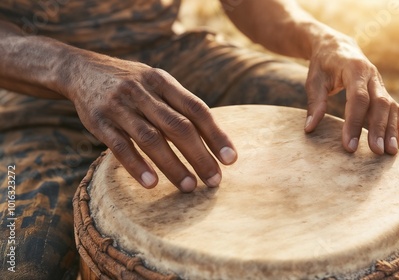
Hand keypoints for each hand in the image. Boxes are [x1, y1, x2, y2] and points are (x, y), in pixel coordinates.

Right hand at [61, 54, 236, 191]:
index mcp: (163, 81)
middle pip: (177, 126)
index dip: (215, 134)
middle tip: (214, 181)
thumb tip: (212, 138)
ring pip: (151, 138)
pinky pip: (119, 146)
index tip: (231, 159)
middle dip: (199, 155)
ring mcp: (119, 106)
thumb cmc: (132, 84)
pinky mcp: (98, 121)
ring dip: (172, 165)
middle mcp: (143, 92)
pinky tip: (152, 183)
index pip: (196, 109)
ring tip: (189, 187)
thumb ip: (179, 105)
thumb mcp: (156, 83)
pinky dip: (137, 165)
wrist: (82, 70)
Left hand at [304, 30, 398, 154]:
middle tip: (376, 152)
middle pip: (380, 103)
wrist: (337, 46)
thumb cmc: (322, 65)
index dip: (354, 123)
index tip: (349, 145)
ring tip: (391, 153)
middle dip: (378, 129)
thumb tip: (310, 129)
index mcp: (354, 69)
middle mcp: (372, 75)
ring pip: (391, 107)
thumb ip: (315, 103)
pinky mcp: (383, 91)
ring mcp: (380, 83)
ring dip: (392, 130)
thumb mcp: (314, 80)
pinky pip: (396, 109)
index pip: (358, 98)